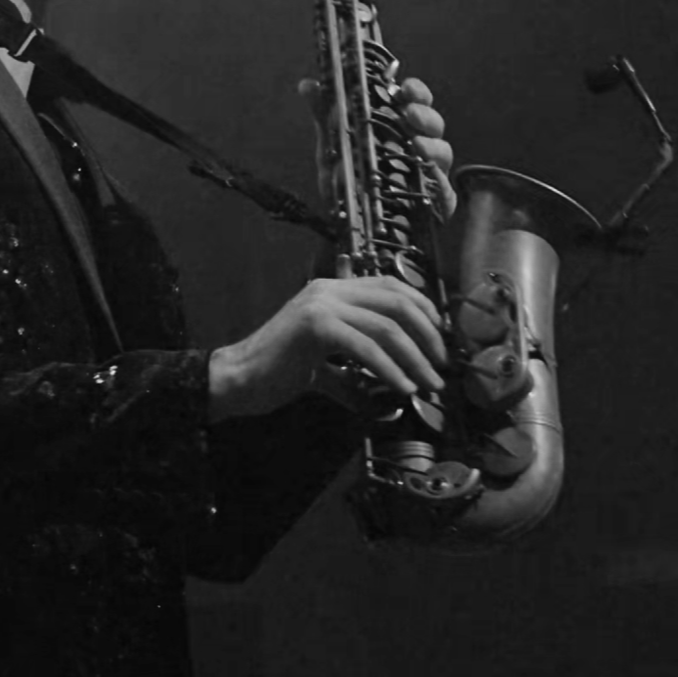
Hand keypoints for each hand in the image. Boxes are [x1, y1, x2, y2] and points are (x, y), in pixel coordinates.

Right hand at [208, 276, 447, 421]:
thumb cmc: (277, 373)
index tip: (439, 339)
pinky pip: (366, 348)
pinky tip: (403, 388)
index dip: (423, 310)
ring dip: (415, 358)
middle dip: (427, 334)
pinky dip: (391, 369)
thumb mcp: (324, 365)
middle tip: (440, 366)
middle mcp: (329, 290)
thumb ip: (354, 370)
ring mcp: (321, 305)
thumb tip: (386, 389)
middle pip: (397, 301)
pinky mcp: (315, 328)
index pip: (391, 286)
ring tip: (428, 384)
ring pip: (386, 325)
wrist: (237, 379)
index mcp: (332, 290)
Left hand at [298, 74, 457, 220]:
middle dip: (425, 115)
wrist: (353, 226)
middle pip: (433, 123)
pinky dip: (439, 181)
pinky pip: (444, 189)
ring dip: (433, 146)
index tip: (405, 87)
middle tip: (409, 113)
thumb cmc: (350, 179)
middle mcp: (419, 145)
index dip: (415, 92)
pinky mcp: (436, 201)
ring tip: (417, 145)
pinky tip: (428, 176)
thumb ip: (324, 115)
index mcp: (400, 126)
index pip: (416, 101)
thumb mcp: (332, 146)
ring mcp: (430, 172)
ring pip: (442, 152)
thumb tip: (308, 85)